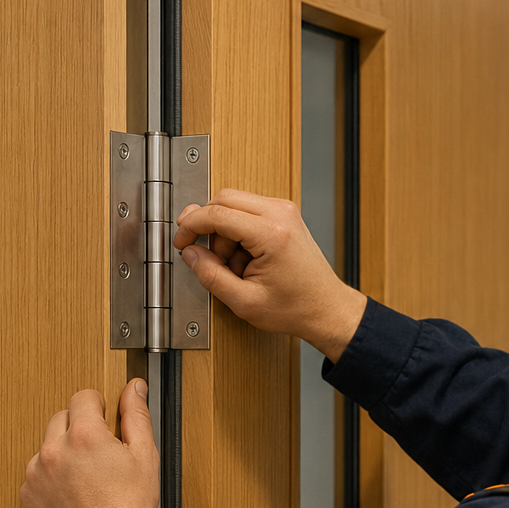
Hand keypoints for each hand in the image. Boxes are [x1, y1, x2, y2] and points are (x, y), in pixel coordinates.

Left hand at [20, 380, 158, 507]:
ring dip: (64, 451)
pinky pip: (38, 471)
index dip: (98, 406)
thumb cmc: (129, 506)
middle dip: (80, 427)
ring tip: (87, 476)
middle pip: (61, 417)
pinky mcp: (27, 493)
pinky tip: (74, 491)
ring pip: (48, 444)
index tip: (105, 418)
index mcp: (84, 435)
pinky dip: (52, 476)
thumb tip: (133, 389)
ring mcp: (36, 472)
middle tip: (100, 452)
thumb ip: (136, 415)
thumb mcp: (144, 455)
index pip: (82, 397)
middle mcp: (54, 450)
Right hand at [173, 188, 366, 361]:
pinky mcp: (285, 215)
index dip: (190, 226)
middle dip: (208, 227)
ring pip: (234, 204)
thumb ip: (211, 275)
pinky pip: (248, 212)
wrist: (327, 308)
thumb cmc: (296, 307)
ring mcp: (285, 211)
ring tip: (237, 267)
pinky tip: (246, 259)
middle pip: (223, 199)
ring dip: (225, 233)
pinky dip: (238, 233)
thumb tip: (191, 254)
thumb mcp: (244, 301)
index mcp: (272, 234)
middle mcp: (281, 214)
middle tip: (205, 255)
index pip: (216, 213)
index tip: (181, 241)